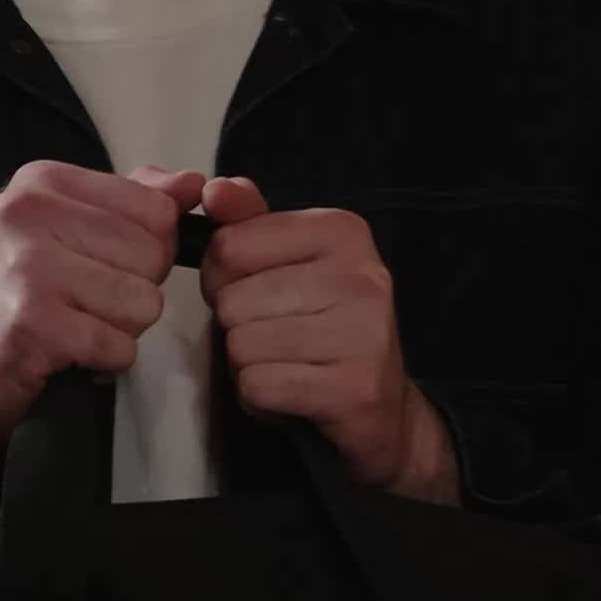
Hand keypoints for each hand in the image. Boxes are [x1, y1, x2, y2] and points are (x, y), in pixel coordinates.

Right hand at [0, 160, 205, 491]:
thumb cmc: (13, 305)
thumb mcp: (66, 236)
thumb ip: (132, 204)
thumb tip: (194, 183)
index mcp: (42, 182)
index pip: (155, 208)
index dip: (147, 251)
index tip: (99, 269)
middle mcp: (29, 212)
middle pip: (153, 255)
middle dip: (133, 294)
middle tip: (81, 307)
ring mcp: (27, 266)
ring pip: (144, 301)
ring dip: (119, 331)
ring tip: (72, 330)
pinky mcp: (32, 322)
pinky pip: (118, 344)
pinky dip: (103, 362)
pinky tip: (65, 355)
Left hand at [199, 176, 458, 503]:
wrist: (386, 412)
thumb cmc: (324, 330)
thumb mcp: (289, 264)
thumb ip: (248, 223)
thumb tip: (215, 188)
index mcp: (342, 231)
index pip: (229, 246)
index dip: (221, 280)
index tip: (255, 296)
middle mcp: (360, 274)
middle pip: (232, 300)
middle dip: (237, 330)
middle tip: (279, 341)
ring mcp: (363, 332)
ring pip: (241, 346)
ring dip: (249, 367)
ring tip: (289, 367)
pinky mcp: (355, 387)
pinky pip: (259, 386)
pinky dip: (261, 400)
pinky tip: (293, 396)